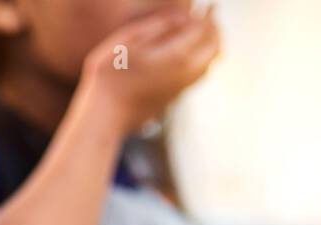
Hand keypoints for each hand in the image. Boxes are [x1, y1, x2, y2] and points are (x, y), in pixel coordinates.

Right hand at [81, 2, 220, 134]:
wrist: (106, 117)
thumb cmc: (110, 76)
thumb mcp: (127, 40)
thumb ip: (157, 25)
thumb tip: (181, 17)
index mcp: (176, 55)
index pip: (203, 28)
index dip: (204, 14)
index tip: (201, 4)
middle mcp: (186, 72)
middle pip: (214, 45)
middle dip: (214, 27)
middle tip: (210, 11)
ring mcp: (182, 87)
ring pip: (210, 62)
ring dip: (212, 43)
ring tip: (207, 29)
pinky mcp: (176, 97)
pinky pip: (200, 75)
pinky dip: (204, 59)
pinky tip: (195, 53)